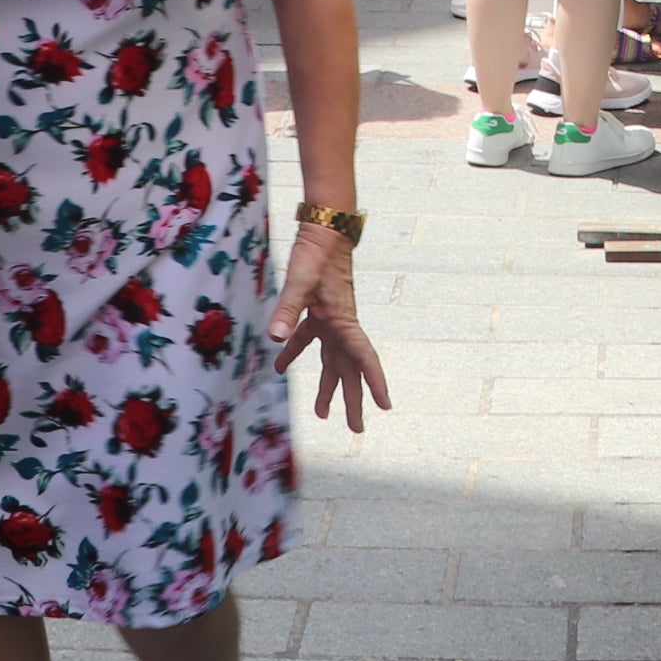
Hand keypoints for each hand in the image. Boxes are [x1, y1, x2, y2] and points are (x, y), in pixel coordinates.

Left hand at [269, 225, 389, 432]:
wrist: (323, 231)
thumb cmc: (316, 254)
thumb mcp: (300, 282)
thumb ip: (287, 310)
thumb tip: (274, 339)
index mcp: (344, 322)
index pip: (365, 359)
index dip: (376, 383)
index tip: (385, 407)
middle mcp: (342, 326)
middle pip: (351, 370)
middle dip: (354, 400)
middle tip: (357, 429)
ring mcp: (332, 320)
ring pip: (332, 361)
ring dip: (328, 386)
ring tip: (322, 414)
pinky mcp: (318, 312)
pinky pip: (310, 340)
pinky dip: (296, 354)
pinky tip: (280, 366)